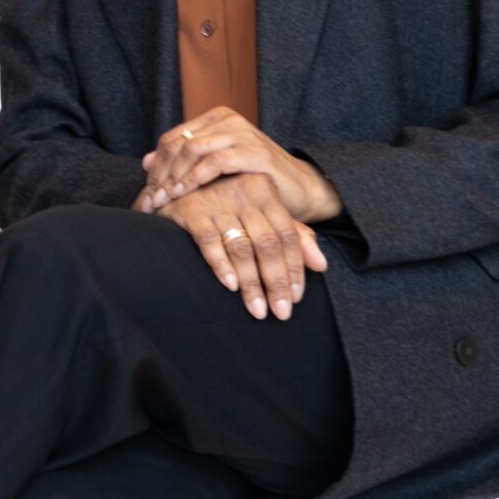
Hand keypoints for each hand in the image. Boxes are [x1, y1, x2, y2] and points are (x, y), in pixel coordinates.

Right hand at [131, 171, 328, 320]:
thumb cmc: (225, 203)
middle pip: (268, 244)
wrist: (177, 185)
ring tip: (257, 311)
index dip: (294, 268)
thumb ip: (293, 235)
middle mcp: (243, 191)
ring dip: (251, 283)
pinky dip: (220, 265)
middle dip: (276, 283)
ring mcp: (216, 200)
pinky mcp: (190, 210)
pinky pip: (208, 241)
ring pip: (241, 247)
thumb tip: (322, 265)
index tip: (295, 298)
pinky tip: (230, 287)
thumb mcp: (261, 212)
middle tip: (280, 313)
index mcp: (265, 190)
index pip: (288, 235)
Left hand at [138, 105, 342, 224]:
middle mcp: (228, 120)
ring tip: (163, 202)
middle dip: (160, 175)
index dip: (156, 167)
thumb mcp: (214, 170)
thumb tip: (144, 161)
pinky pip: (215, 163)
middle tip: (150, 201)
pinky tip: (184, 195)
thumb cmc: (253, 182)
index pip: (172, 140)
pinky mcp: (255, 152)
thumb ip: (183, 163)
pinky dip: (195, 179)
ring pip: (192, 151)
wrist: (298, 190)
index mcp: (216, 120)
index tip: (147, 194)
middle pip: (178, 144)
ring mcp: (242, 133)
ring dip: (173, 178)